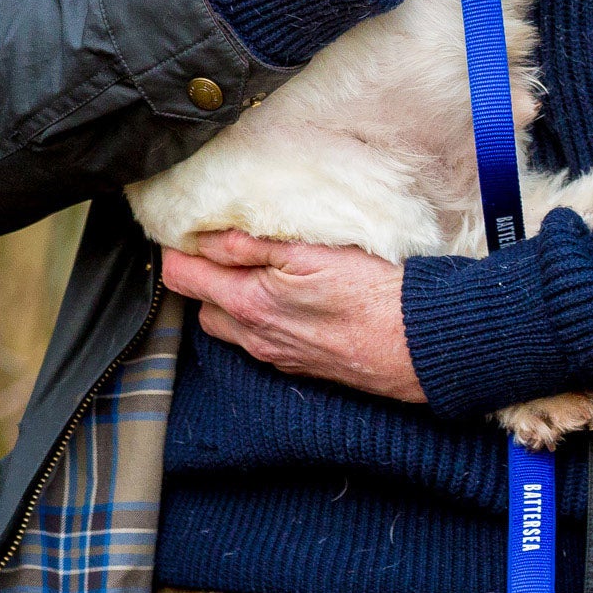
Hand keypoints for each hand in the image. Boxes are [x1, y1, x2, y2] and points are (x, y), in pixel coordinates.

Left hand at [160, 229, 423, 401]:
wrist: (415, 343)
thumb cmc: (372, 293)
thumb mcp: (311, 252)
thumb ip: (251, 245)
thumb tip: (204, 236)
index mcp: (247, 303)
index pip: (181, 276)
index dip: (178, 247)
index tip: (189, 228)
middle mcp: (253, 335)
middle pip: (199, 304)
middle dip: (202, 274)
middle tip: (223, 244)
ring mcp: (274, 354)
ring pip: (227, 326)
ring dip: (229, 299)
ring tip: (255, 270)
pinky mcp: (296, 364)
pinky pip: (257, 341)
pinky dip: (257, 318)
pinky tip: (286, 299)